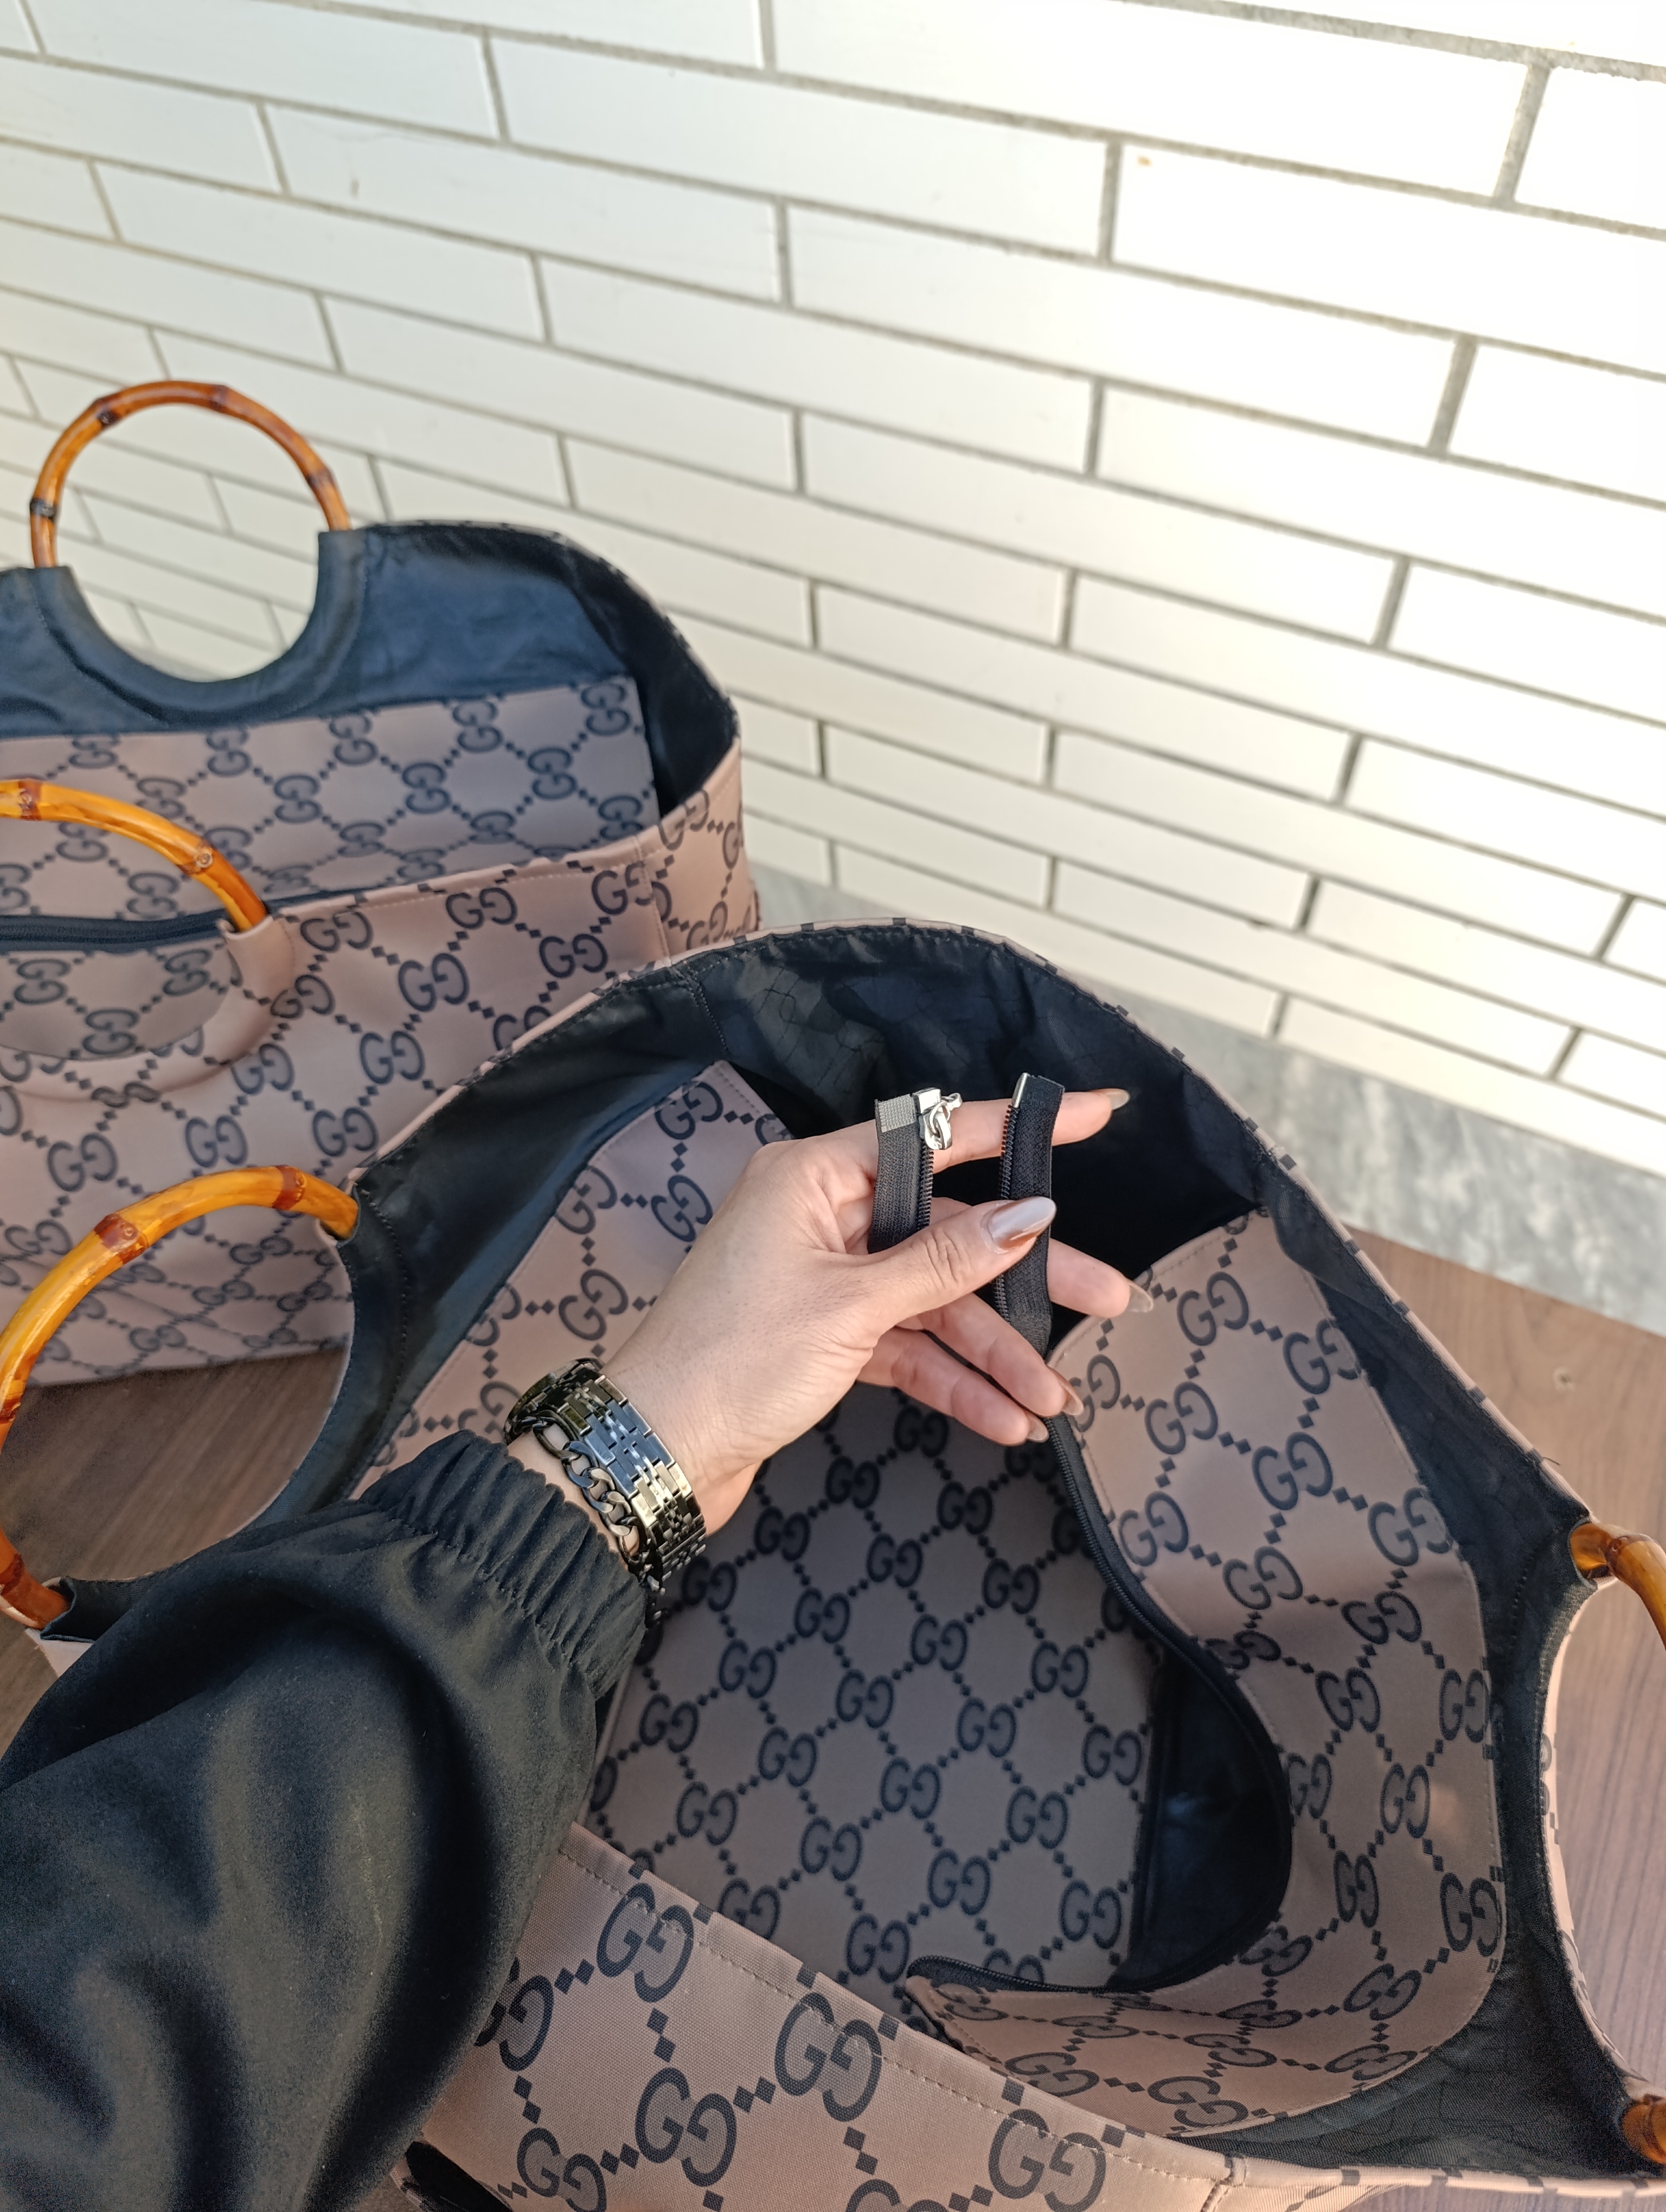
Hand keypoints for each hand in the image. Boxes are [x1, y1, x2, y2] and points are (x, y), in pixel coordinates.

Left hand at [579, 1089, 1137, 1538]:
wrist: (654, 1453)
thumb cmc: (725, 1362)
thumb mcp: (849, 1305)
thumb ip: (943, 1261)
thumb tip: (1025, 1218)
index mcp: (812, 1177)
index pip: (936, 1136)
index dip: (1018, 1130)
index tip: (1092, 1115)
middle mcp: (819, 1218)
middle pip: (948, 1232)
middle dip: (1027, 1275)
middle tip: (1106, 1296)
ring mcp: (824, 1279)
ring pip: (936, 1301)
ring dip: (994, 1351)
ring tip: (1053, 1394)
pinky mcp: (825, 1338)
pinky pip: (909, 1347)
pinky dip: (953, 1381)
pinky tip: (1004, 1416)